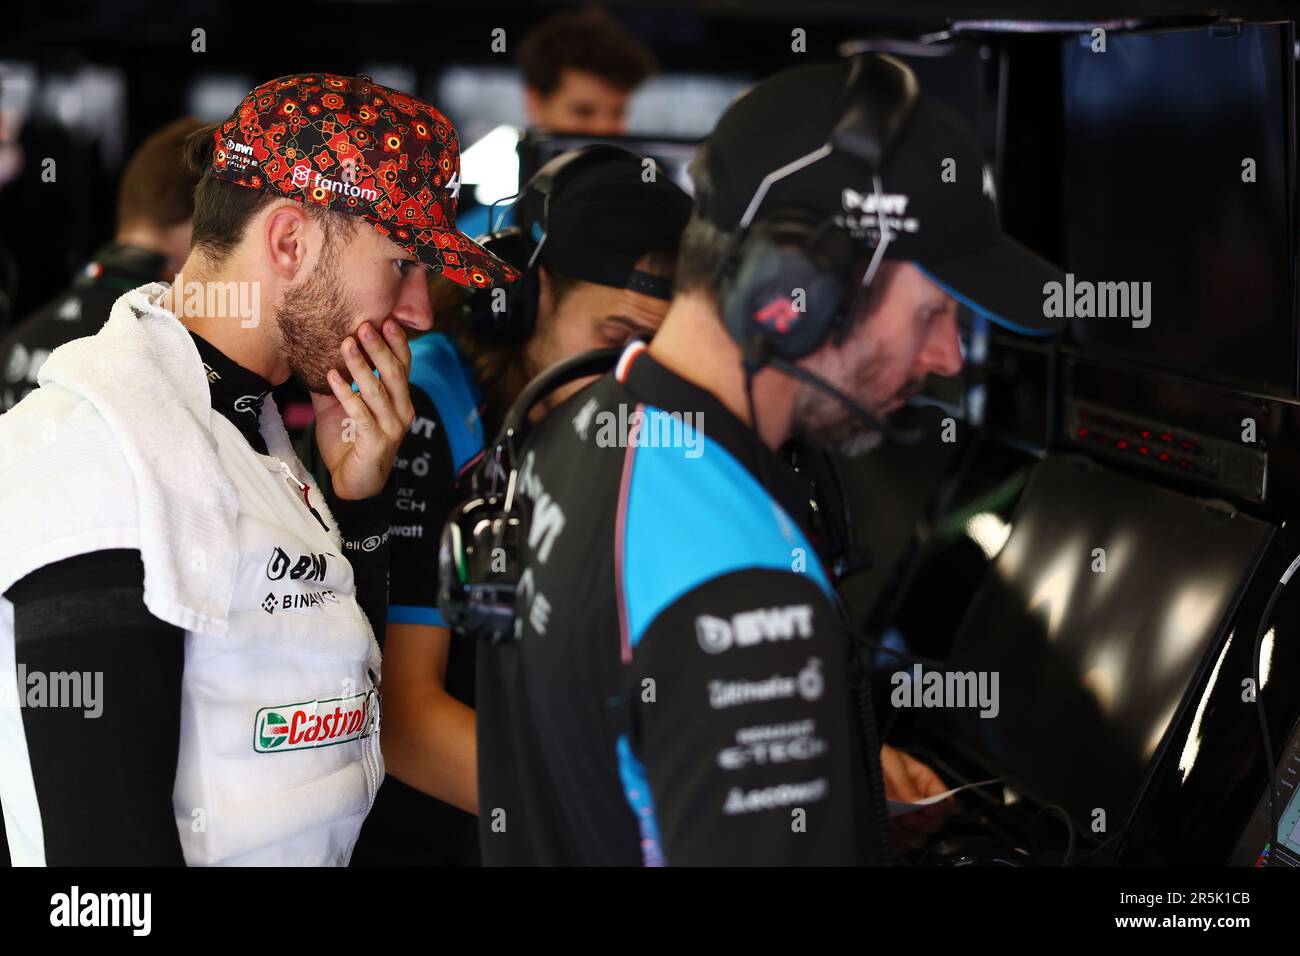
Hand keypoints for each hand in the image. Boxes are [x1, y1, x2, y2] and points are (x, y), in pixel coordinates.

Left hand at [311, 319, 414, 499]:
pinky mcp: (376, 442)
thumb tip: (312, 352)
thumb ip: (334, 381)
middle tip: (364, 325)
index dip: (397, 343)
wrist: (354, 483)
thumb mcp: (341, 406)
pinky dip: (345, 394)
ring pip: (378, 391)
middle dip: (380, 347)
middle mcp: (401, 411)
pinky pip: (360, 413)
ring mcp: (391, 427)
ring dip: (361, 365)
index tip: (387, 319)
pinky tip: (331, 377)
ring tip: (345, 343)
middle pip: (396, 373)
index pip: (404, 365)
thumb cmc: (351, 442)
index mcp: (399, 400)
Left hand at [880, 744, 950, 850]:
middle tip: (904, 816)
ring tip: (892, 822)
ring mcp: (906, 816)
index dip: (939, 809)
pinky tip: (887, 831)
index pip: (946, 801)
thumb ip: (905, 784)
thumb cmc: (875, 756)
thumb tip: (916, 805)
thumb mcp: (891, 764)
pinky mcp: (893, 830)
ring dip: (906, 834)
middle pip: (934, 823)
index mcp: (924, 781)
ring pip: (918, 838)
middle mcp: (918, 801)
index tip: (926, 810)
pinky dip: (896, 843)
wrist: (854, 762)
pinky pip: (902, 845)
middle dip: (920, 823)